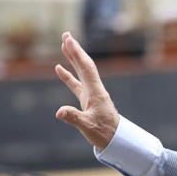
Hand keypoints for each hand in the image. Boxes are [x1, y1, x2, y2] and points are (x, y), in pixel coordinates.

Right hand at [54, 32, 119, 149]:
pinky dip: (68, 76)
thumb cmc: (104, 133)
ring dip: (72, 59)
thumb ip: (74, 117)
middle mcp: (95, 90)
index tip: (69, 40)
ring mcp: (92, 94)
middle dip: (75, 50)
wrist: (117, 141)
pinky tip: (59, 68)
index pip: (85, 68)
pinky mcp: (89, 101)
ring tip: (64, 45)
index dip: (77, 53)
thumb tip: (60, 112)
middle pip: (84, 65)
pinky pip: (77, 84)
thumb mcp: (87, 126)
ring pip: (81, 72)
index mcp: (96, 92)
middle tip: (66, 35)